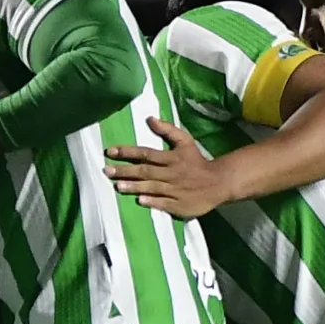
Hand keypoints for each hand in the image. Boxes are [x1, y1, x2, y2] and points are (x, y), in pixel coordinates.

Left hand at [106, 119, 228, 218]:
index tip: (110, 151)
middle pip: (145, 171)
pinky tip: (140, 200)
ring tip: (118, 186)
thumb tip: (149, 119)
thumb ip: (168, 130)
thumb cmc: (197, 161)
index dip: (127, 152)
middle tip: (106, 171)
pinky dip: (152, 201)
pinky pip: (163, 203)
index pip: (146, 153)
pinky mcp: (179, 205)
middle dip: (125, 171)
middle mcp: (171, 173)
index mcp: (171, 157)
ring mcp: (174, 190)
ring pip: (152, 187)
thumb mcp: (185, 141)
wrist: (218, 182)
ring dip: (135, 186)